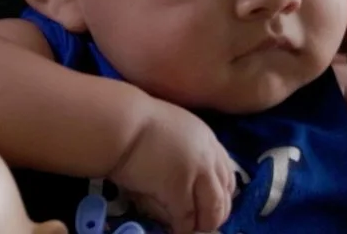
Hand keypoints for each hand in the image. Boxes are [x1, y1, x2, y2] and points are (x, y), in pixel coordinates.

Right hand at [109, 95, 237, 233]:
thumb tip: (187, 180)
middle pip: (224, 194)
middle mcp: (208, 156)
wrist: (119, 123)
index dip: (223, 194)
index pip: (227, 173)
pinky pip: (186, 218)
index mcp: (207, 139)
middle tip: (205, 226)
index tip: (215, 207)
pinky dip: (183, 228)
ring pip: (212, 209)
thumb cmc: (135, 123)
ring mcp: (196, 172)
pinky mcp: (179, 189)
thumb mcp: (170, 131)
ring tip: (192, 231)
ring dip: (203, 225)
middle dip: (216, 214)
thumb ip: (184, 151)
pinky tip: (175, 231)